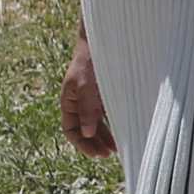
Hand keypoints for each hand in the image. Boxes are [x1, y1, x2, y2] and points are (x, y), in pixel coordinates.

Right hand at [59, 41, 114, 158]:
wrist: (105, 39)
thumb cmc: (92, 59)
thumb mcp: (87, 84)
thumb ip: (88, 108)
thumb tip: (87, 133)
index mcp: (69, 100)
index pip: (70, 129)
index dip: (82, 143)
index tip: (97, 154)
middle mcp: (80, 102)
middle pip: (84, 130)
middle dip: (95, 143)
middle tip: (110, 155)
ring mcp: (93, 99)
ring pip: (96, 124)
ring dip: (105, 137)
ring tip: (118, 148)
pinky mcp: (106, 94)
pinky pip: (107, 115)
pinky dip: (113, 125)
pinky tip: (124, 132)